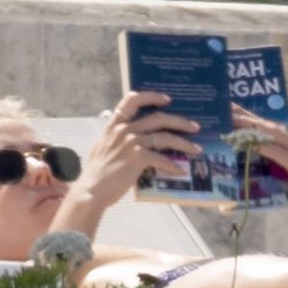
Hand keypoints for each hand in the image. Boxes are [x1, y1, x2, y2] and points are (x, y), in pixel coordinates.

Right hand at [73, 90, 203, 206]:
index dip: (152, 96)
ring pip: (165, 137)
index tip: (168, 99)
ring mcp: (131, 142)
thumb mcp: (104, 146)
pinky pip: (162, 159)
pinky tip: (180, 171)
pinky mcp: (138, 158)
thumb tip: (133, 136)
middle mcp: (124, 130)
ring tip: (196, 148)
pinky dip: (173, 165)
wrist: (91, 190)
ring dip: (184, 143)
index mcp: (115, 124)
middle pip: (158, 118)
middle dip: (180, 121)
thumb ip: (118, 137)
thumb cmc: (97, 172)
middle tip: (194, 126)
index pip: (132, 100)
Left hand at [233, 104, 287, 269]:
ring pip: (271, 133)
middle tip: (226, 110)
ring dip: (250, 127)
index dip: (252, 116)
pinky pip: (276, 151)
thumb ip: (281, 156)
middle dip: (247, 117)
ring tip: (231, 122)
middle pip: (269, 124)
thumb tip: (256, 151)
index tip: (233, 110)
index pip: (272, 124)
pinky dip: (261, 146)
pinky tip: (247, 144)